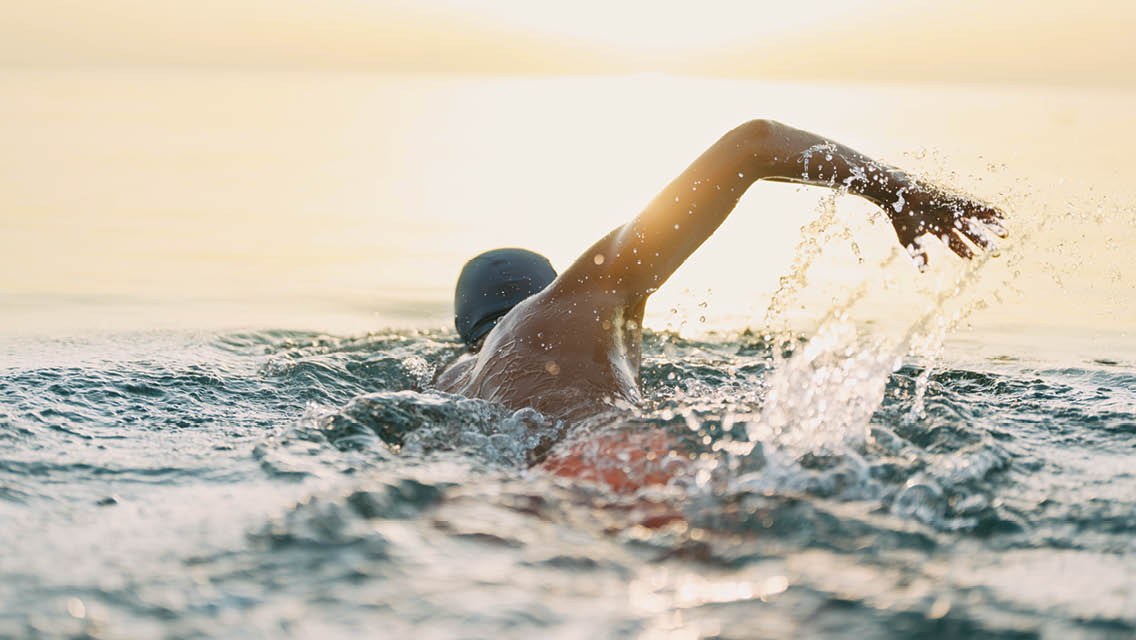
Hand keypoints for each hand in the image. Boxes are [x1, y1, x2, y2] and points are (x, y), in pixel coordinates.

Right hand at [884, 179, 1007, 270]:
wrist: (899, 197)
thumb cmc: (901, 217)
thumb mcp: (909, 241)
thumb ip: (919, 255)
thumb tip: (924, 272)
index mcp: (936, 227)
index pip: (953, 242)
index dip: (963, 251)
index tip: (974, 259)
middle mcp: (947, 218)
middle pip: (969, 232)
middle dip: (982, 242)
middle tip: (995, 253)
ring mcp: (953, 209)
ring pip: (976, 220)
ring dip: (991, 227)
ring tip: (1005, 235)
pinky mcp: (957, 200)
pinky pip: (978, 206)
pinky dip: (990, 211)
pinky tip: (1003, 215)